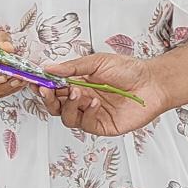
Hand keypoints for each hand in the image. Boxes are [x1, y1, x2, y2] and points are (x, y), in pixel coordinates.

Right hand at [49, 53, 170, 134]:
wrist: (152, 82)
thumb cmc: (129, 70)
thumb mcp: (97, 62)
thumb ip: (72, 67)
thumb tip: (48, 68)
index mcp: (78, 82)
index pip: (54, 88)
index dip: (42, 86)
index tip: (34, 81)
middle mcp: (82, 99)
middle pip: (55, 105)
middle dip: (49, 98)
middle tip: (48, 90)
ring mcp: (91, 114)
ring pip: (66, 117)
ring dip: (68, 105)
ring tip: (78, 92)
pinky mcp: (102, 125)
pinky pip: (85, 124)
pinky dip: (86, 113)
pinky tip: (94, 102)